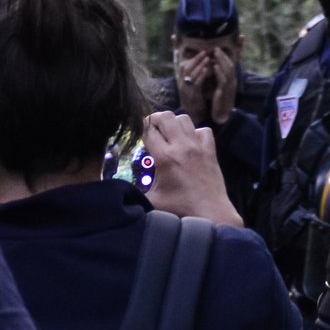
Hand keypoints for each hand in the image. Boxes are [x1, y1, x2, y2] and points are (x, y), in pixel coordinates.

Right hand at [143, 109, 241, 226]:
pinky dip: (195, 132)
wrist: (211, 213)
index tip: (137, 133)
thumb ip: (135, 191)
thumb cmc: (180, 209)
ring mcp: (198, 147)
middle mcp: (182, 147)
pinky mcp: (210, 151)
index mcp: (165, 157)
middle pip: (165, 116)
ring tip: (168, 133)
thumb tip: (118, 187)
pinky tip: (189, 142)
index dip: (140, 128)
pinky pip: (203, 130)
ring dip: (173, 122)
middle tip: (151, 129)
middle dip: (155, 119)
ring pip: (184, 118)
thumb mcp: (152, 200)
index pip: (149, 129)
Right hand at [175, 54, 214, 123]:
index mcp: (181, 81)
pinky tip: (207, 70)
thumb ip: (193, 78)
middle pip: (186, 67)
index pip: (183, 66)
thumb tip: (199, 67)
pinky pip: (196, 83)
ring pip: (191, 74)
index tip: (202, 52)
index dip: (192, 58)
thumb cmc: (194, 100)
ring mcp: (186, 89)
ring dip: (200, 65)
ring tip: (208, 59)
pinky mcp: (192, 95)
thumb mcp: (191, 87)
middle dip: (196, 59)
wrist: (192, 115)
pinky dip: (201, 75)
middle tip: (205, 52)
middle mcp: (181, 84)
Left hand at [201, 55, 237, 124]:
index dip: (225, 56)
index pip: (230, 65)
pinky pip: (223, 80)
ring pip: (228, 70)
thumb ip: (219, 78)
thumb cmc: (219, 102)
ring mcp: (229, 87)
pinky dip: (219, 72)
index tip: (218, 49)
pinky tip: (215, 66)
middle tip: (216, 48)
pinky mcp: (224, 92)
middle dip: (223, 56)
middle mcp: (232, 82)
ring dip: (221, 61)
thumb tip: (214, 67)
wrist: (222, 115)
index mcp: (231, 80)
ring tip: (215, 53)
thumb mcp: (220, 87)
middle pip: (230, 65)